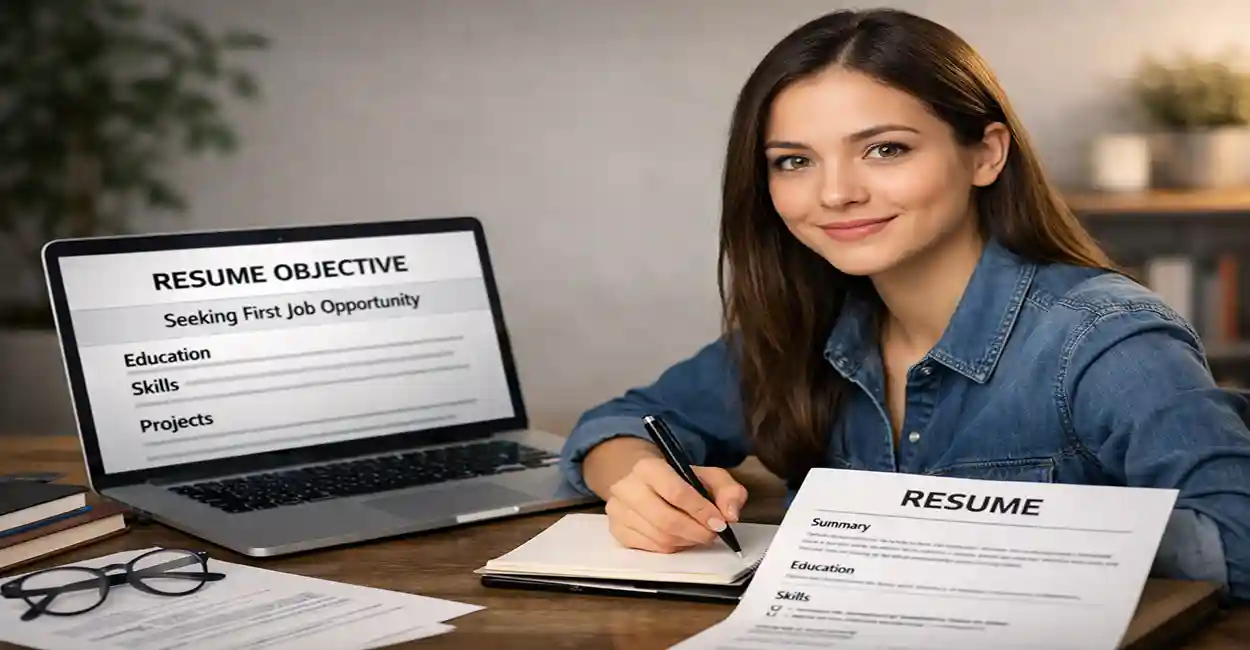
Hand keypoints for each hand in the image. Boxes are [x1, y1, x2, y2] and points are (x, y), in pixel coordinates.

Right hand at [604, 456, 748, 552]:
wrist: (637, 477)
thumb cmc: (675, 478)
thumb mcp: (705, 474)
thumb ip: (727, 490)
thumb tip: (731, 515)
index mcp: (648, 468)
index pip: (676, 493)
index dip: (701, 511)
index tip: (720, 523)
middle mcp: (627, 488)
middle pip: (667, 520)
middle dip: (696, 532)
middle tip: (712, 533)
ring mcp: (618, 511)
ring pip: (660, 538)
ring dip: (686, 541)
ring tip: (697, 534)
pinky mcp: (617, 530)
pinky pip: (650, 549)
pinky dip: (671, 548)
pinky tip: (679, 538)